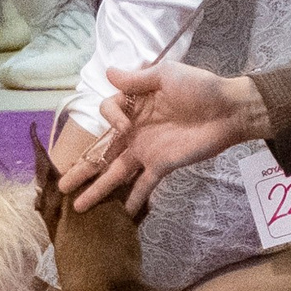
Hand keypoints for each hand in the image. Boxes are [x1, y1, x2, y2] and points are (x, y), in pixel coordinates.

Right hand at [63, 61, 263, 212]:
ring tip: (78, 208)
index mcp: (134, 106)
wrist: (228, 110)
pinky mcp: (161, 167)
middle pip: (102, 151)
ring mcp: (146, 152)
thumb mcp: (165, 75)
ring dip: (97, 190)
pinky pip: (143, 186)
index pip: (107, 113)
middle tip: (61, 185)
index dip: (110, 118)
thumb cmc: (198, 87)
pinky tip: (121, 218)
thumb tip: (107, 72)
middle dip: (81, 168)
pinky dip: (133, 201)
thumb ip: (136, 79)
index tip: (124, 123)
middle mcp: (135, 131)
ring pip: (115, 173)